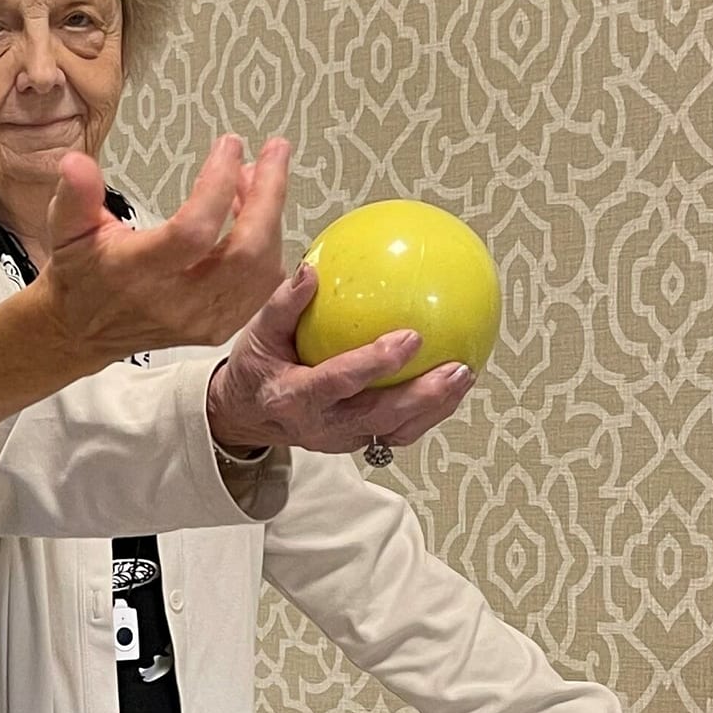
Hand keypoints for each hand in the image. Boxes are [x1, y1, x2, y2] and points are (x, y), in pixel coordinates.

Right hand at [39, 135, 288, 363]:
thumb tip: (76, 162)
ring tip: (258, 178)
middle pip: (245, 253)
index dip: (218, 185)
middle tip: (274, 152)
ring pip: (261, 269)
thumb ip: (76, 194)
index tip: (229, 146)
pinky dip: (269, 245)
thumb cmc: (80, 274)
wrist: (82, 331)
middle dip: (270, 196)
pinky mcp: (218, 327)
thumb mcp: (66, 228)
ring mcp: (201, 320)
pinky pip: (262, 286)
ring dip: (270, 217)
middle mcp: (174, 303)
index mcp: (136, 273)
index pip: (192, 231)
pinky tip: (256, 214)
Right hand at [206, 260, 475, 453]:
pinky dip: (428, 413)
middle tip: (457, 368)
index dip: (374, 363)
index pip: (338, 381)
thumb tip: (311, 269)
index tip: (409, 337)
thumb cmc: (256, 367)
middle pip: (379, 416)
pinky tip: (451, 388)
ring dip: (435, 408)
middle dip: (422, 396)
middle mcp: (320, 425)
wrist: (247, 415)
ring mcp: (341, 440)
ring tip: (465, 376)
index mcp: (293, 397)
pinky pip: (398, 432)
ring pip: (396, 431)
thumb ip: (284, 304)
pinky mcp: (357, 443)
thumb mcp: (258, 333)